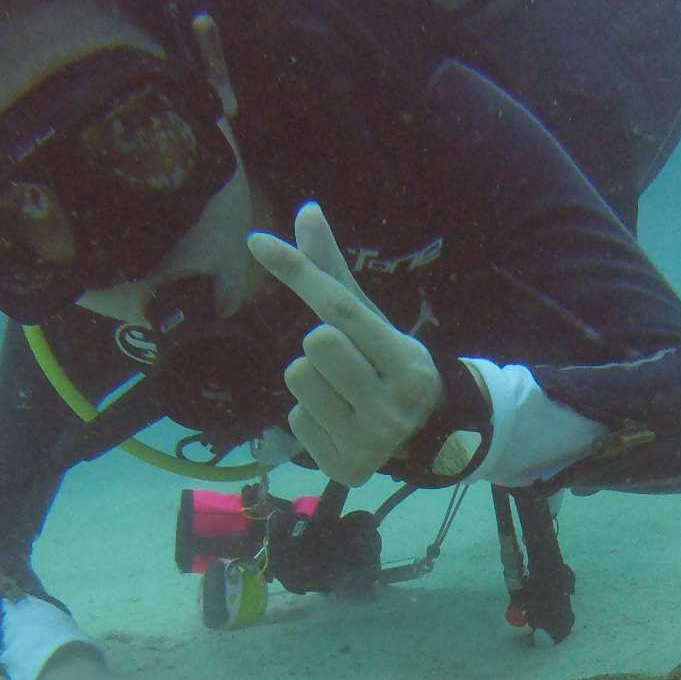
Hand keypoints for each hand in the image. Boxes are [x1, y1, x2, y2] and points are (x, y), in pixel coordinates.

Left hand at [247, 202, 440, 485]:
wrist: (422, 436)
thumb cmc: (386, 367)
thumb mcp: (372, 322)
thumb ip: (334, 272)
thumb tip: (306, 210)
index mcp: (407, 363)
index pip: (340, 308)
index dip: (298, 272)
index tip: (258, 243)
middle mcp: (394, 405)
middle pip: (315, 344)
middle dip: (319, 347)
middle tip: (344, 365)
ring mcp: (371, 441)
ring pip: (299, 379)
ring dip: (309, 381)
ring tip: (339, 394)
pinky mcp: (346, 468)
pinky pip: (295, 419)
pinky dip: (309, 416)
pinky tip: (336, 422)